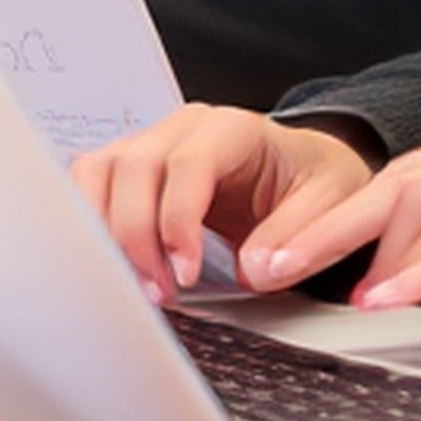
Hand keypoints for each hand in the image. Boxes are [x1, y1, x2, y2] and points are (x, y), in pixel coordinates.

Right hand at [71, 105, 375, 303]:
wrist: (299, 168)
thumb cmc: (311, 181)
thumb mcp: (330, 203)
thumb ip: (297, 235)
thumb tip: (254, 270)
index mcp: (233, 129)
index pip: (189, 164)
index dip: (178, 220)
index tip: (185, 274)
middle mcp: (183, 129)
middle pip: (133, 166)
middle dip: (136, 235)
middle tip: (159, 292)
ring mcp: (150, 144)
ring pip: (99, 172)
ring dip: (104, 232)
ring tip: (135, 284)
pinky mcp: (130, 170)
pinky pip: (89, 185)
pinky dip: (89, 224)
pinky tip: (110, 264)